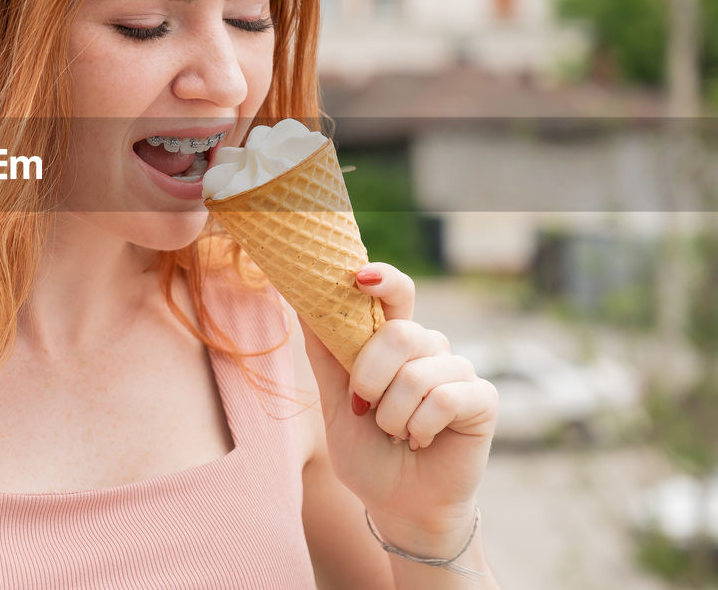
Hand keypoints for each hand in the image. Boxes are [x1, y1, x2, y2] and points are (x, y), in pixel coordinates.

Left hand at [299, 262, 497, 555]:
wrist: (398, 504)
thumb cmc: (367, 451)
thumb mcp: (335, 403)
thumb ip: (325, 353)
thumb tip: (301, 302)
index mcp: (391, 341)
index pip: (394, 293)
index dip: (382, 279)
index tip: (358, 277)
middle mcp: (427, 348)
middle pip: (401, 333)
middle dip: (371, 376)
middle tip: (366, 409)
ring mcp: (457, 370)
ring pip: (419, 373)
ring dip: (393, 415)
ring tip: (396, 433)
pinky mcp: (481, 398)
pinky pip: (445, 398)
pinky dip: (421, 426)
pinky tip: (422, 440)